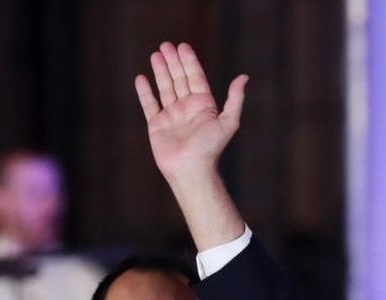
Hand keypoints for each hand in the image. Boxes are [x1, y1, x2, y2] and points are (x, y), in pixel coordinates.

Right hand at [136, 42, 247, 186]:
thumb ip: (235, 99)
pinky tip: (141, 78)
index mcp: (203, 106)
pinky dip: (145, 92)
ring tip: (155, 54)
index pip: (195, 78)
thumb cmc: (210, 148)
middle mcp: (187, 108)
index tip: (182, 46)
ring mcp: (171, 116)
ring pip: (164, 88)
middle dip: (173, 62)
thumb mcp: (228, 121)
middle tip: (166, 45)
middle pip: (179, 79)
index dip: (189, 62)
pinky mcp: (157, 125)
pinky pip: (149, 104)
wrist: (190, 169)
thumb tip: (244, 77)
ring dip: (160, 71)